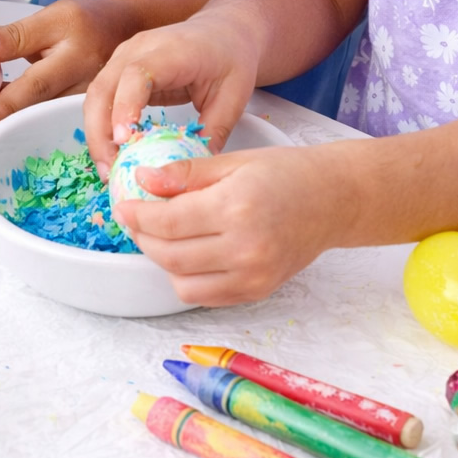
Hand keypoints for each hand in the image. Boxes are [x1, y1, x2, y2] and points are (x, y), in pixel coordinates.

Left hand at [0, 0, 144, 139]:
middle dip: (6, 125)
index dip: (8, 104)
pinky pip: (55, 121)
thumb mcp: (54, 16)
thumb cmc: (86, 20)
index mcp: (74, 57)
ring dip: (16, 128)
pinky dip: (30, 125)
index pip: (36, 84)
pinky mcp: (86, 113)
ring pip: (47, 120)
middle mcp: (85, 87)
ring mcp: (89, 105)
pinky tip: (6, 130)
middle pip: (41, 112)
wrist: (125, 29)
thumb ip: (16, 35)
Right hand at [82, 14, 259, 176]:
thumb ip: (213, 132)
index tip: (123, 141)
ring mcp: (125, 56)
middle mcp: (139, 48)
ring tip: (109, 168)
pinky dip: (102, 126)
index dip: (124, 107)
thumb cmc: (231, 58)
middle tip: (110, 169)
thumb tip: (195, 172)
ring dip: (96, 133)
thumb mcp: (233, 97)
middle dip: (99, 132)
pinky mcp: (120, 68)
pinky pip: (103, 98)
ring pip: (96, 95)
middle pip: (103, 87)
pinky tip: (112, 152)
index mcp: (172, 51)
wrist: (225, 31)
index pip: (136, 75)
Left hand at [113, 144, 336, 305]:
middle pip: (170, 255)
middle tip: (136, 219)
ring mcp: (252, 276)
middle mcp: (244, 248)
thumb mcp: (234, 161)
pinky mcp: (257, 292)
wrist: (334, 200)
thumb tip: (142, 179)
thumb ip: (186, 174)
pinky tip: (188, 253)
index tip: (124, 204)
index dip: (137, 215)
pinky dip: (187, 278)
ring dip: (163, 261)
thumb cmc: (286, 172)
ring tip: (161, 236)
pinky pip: (205, 296)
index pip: (168, 222)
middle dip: (143, 238)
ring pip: (182, 283)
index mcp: (236, 208)